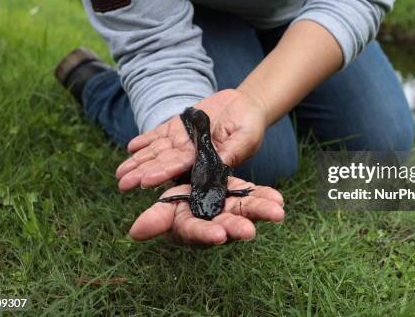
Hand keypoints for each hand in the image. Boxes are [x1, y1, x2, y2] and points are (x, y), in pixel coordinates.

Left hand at [116, 89, 266, 190]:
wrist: (246, 106)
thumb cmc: (250, 126)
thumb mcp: (245, 139)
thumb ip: (231, 153)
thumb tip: (217, 169)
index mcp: (206, 162)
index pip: (180, 170)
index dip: (162, 174)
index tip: (144, 182)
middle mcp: (190, 155)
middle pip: (162, 164)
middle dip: (142, 173)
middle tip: (122, 183)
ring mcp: (183, 141)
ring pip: (156, 152)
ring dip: (138, 161)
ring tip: (120, 171)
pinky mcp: (178, 127)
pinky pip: (159, 135)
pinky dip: (145, 140)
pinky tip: (132, 146)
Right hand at [129, 177, 284, 243]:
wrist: (192, 180)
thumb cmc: (174, 201)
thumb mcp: (163, 206)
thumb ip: (155, 219)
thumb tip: (135, 233)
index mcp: (191, 225)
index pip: (197, 232)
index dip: (206, 234)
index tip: (218, 235)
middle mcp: (213, 221)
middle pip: (226, 225)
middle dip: (238, 228)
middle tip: (249, 231)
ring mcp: (230, 210)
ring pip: (247, 212)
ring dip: (261, 211)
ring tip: (277, 211)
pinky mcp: (242, 196)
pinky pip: (256, 196)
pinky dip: (267, 196)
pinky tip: (279, 198)